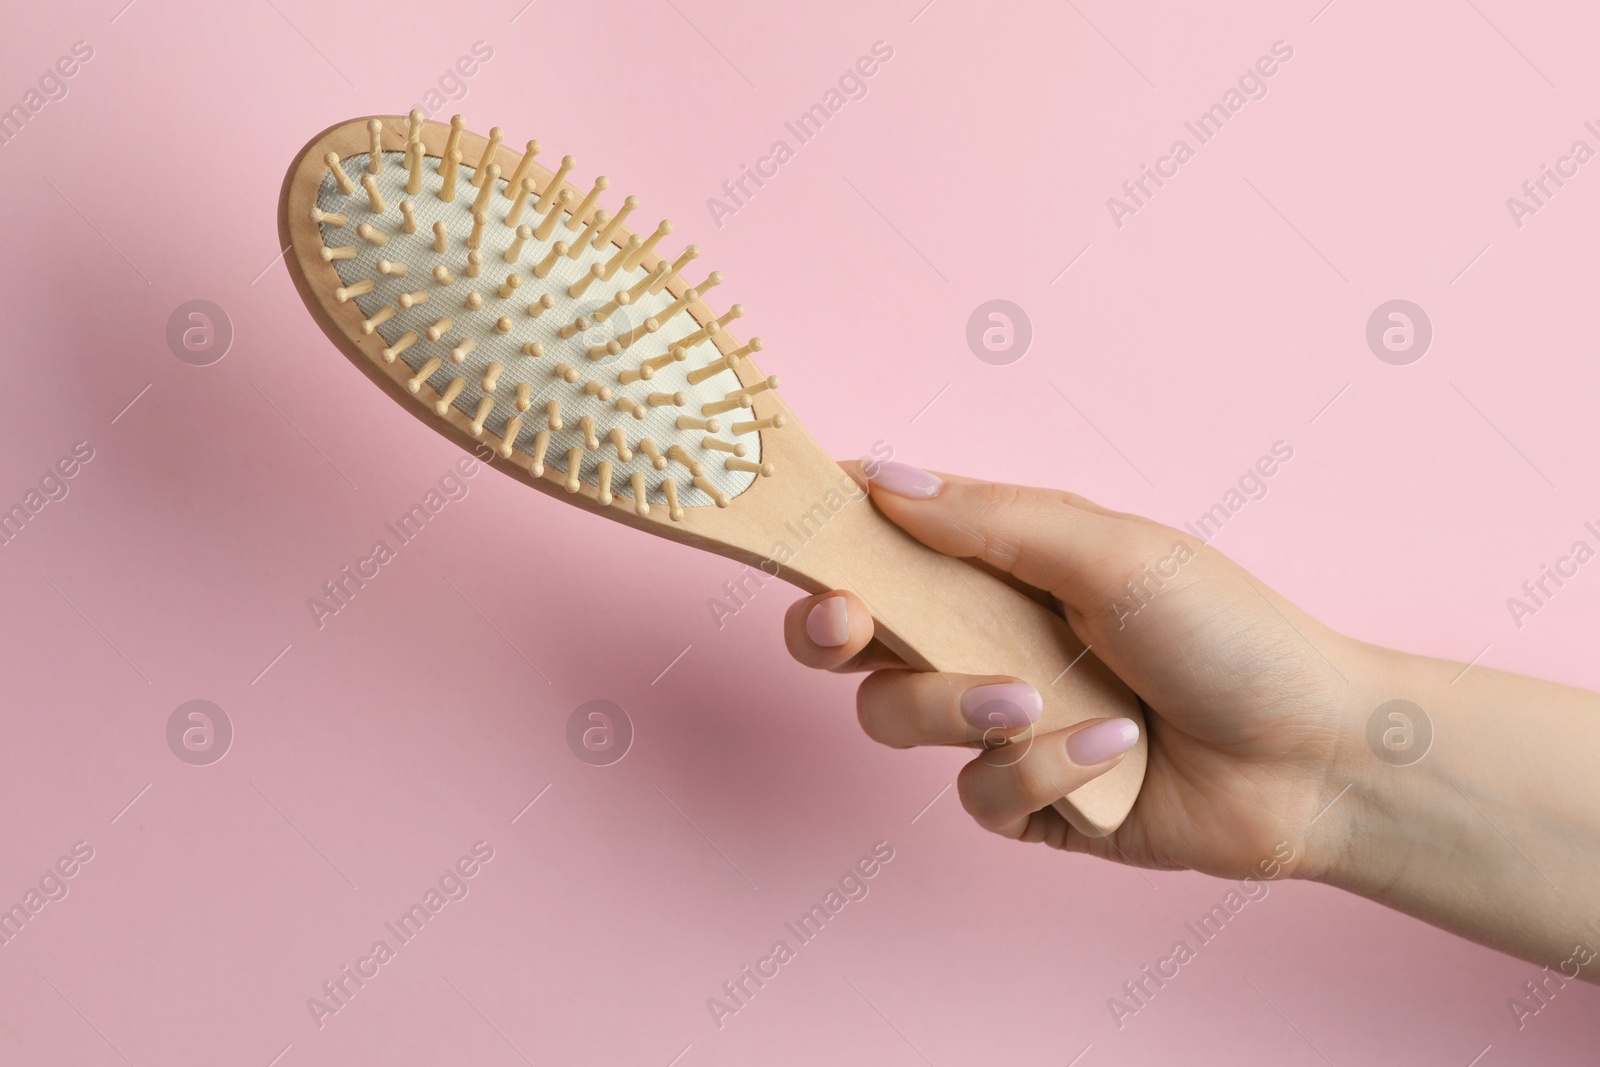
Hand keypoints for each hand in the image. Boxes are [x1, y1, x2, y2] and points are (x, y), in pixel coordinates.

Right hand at [784, 462, 1370, 881]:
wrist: (1316, 756)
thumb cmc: (1228, 632)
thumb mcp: (1111, 552)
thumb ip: (990, 521)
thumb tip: (879, 477)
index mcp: (1001, 567)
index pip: (887, 542)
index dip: (830, 537)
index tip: (796, 529)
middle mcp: (987, 640)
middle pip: (858, 640)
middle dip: (834, 631)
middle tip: (847, 622)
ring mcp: (1002, 725)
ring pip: (900, 720)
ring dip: (953, 709)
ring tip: (1029, 701)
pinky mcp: (1028, 803)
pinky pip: (978, 796)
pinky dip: (1038, 773)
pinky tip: (1108, 754)